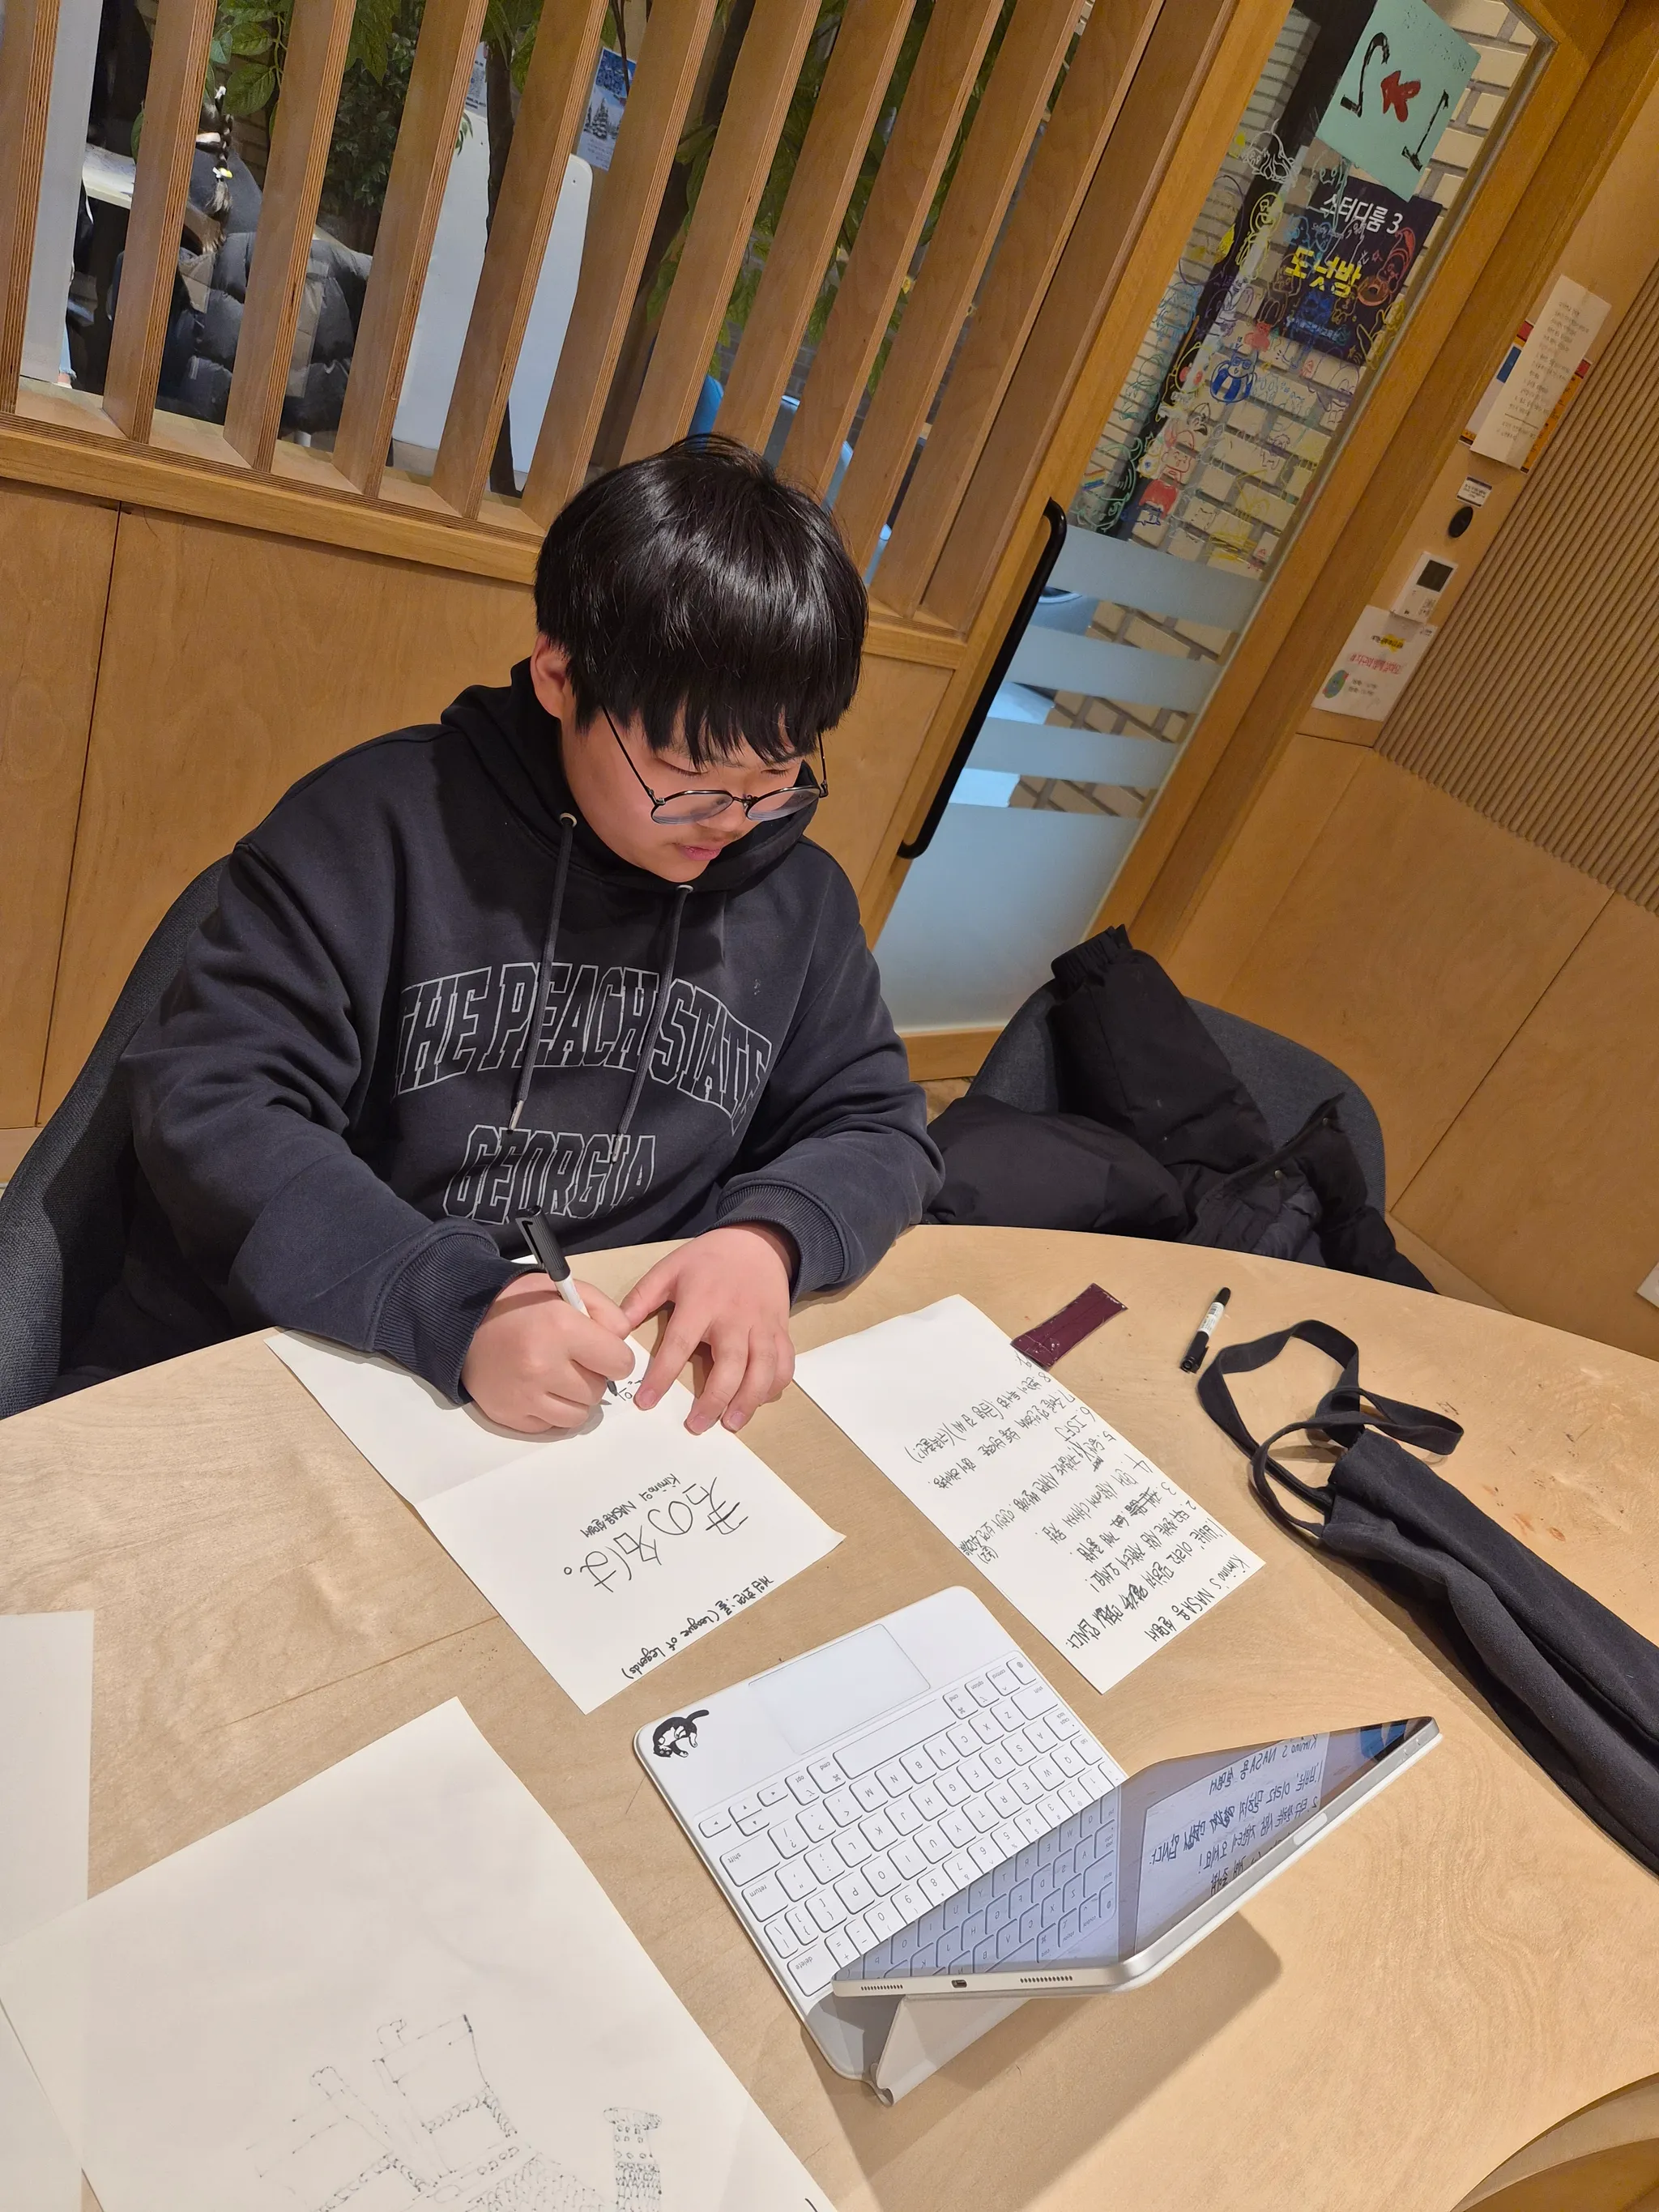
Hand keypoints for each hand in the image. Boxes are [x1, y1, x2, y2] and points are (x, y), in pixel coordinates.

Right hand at [461, 1272, 633, 1433]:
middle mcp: (543, 1366)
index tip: (600, 1351)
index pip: (620, 1364)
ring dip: (574, 1397)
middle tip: (571, 1359)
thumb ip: (606, 1313)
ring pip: (579, 1415)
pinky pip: (552, 1426)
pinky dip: (551, 1411)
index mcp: (561, 1328)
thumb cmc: (521, 1304)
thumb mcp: (567, 1290)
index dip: (614, 1356)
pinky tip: (538, 1389)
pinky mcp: (510, 1416)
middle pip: (599, 1391)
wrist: (465, 1323)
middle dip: (592, 1376)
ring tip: (556, 1376)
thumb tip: (623, 1343)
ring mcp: (525, 1395)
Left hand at [622, 1225, 795, 1434]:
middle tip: (696, 1425)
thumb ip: (642, 1298)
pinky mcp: (781, 1331)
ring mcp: (762, 1326)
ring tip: (731, 1424)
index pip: (679, 1344)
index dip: (662, 1376)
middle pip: (730, 1364)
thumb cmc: (707, 1260)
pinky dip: (775, 1386)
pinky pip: (785, 1363)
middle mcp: (735, 1318)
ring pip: (763, 1369)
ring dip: (749, 1400)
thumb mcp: (669, 1269)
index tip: (646, 1402)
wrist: (757, 1243)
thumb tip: (616, 1330)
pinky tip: (759, 1400)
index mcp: (702, 1302)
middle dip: (714, 1399)